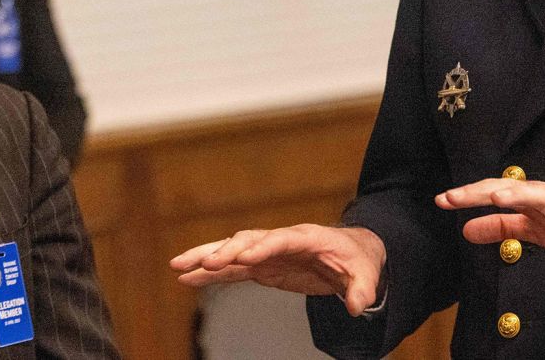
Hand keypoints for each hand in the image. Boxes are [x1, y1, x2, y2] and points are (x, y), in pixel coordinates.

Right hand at [169, 223, 386, 315]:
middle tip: (205, 262)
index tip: (243, 256)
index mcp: (308, 237)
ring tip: (178, 265)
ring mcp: (268, 252)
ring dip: (206, 257)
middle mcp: (282, 240)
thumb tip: (359, 306)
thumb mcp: (366, 273)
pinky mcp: (261, 266)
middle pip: (250, 241)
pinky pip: (231, 269)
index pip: (283, 239)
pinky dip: (209, 274)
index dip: (263, 246)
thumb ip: (362, 289)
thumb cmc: (358, 259)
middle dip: (228, 250)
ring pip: (233, 252)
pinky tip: (186, 278)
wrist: (351, 254)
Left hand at [436, 179, 544, 266]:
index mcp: (535, 199)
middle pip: (517, 190)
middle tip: (456, 196)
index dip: (471, 195)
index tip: (443, 199)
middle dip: (486, 191)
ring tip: (499, 197)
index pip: (499, 191)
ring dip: (524, 197)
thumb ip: (502, 227)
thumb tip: (466, 229)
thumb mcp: (534, 227)